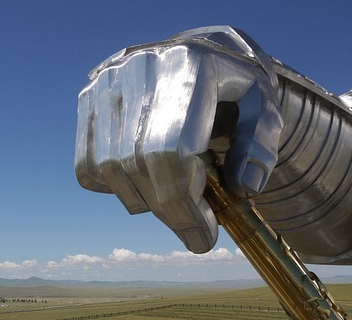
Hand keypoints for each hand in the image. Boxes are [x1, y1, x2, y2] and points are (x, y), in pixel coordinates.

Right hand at [74, 28, 282, 252]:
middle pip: (138, 164)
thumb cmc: (235, 87)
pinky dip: (113, 187)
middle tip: (194, 233)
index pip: (170, 150)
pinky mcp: (87, 100)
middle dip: (168, 211)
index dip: (183, 204)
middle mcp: (138, 69)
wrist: (199, 51)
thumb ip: (260, 146)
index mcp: (188, 66)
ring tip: (173, 202)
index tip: (203, 237)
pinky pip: (87, 166)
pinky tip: (144, 180)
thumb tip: (243, 188)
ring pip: (110, 169)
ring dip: (143, 201)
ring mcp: (106, 84)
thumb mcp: (264, 108)